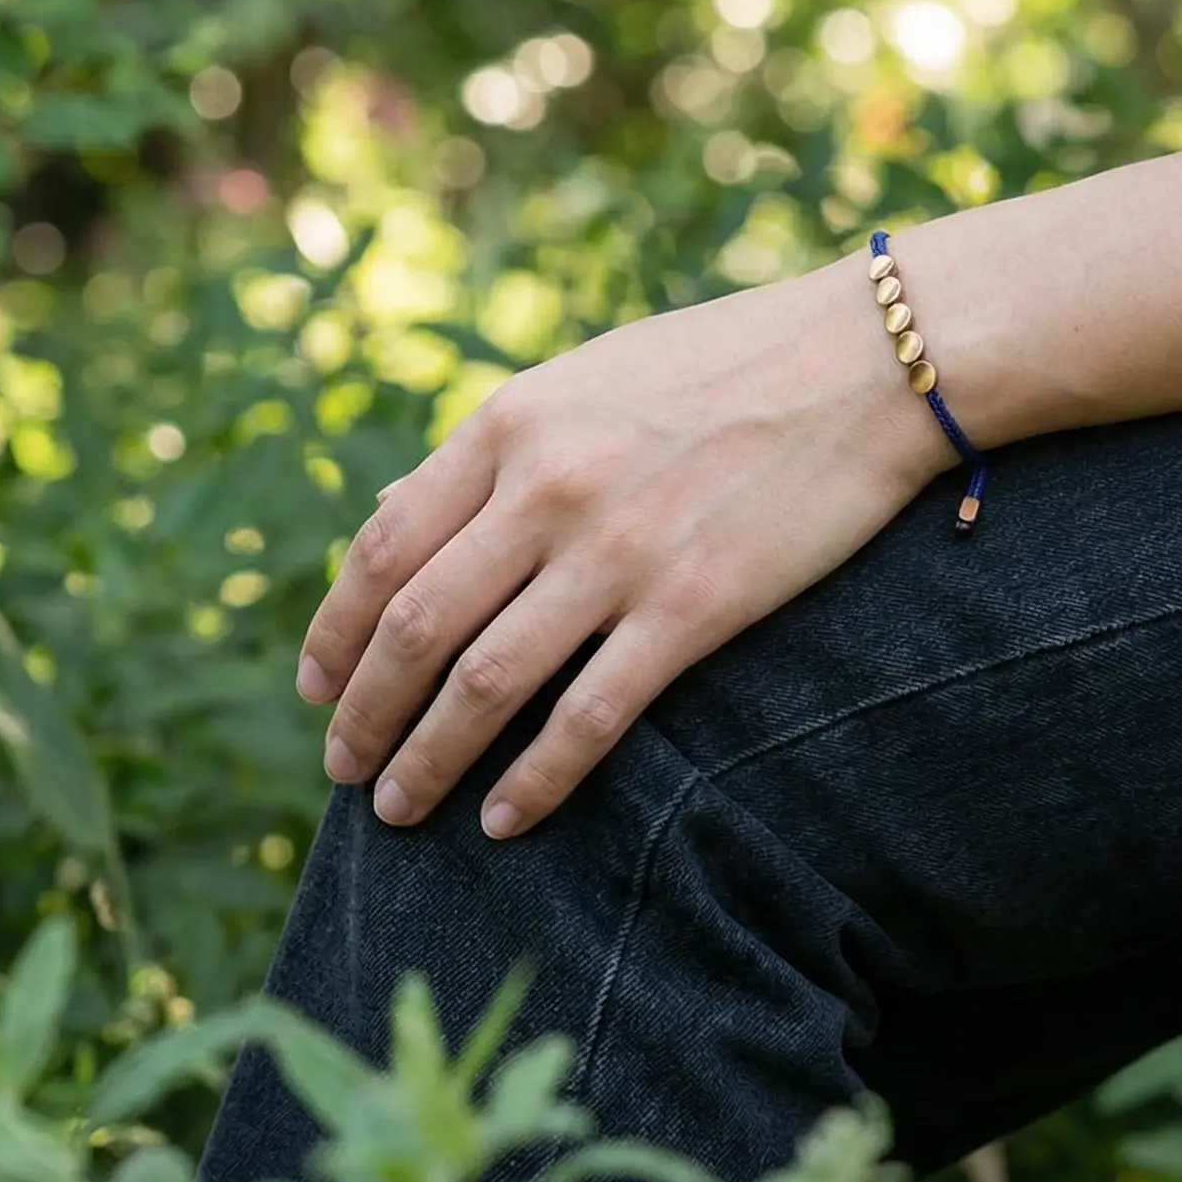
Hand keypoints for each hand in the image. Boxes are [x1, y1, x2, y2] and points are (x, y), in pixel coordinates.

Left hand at [295, 251, 948, 837]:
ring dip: (427, 757)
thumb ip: (489, 451)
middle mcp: (548, 487)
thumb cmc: (724, 363)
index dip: (336, 631)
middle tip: (343, 770)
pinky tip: (505, 818)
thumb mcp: (584, 378)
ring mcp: (619, 550)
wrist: (865, 362)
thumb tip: (389, 521)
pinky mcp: (694, 605)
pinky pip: (589, 714)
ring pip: (484, 681)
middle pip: (417, 624)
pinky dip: (536, 778)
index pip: (383, 547)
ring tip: (399, 808)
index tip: (316, 688)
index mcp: (512, 423)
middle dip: (365, 711)